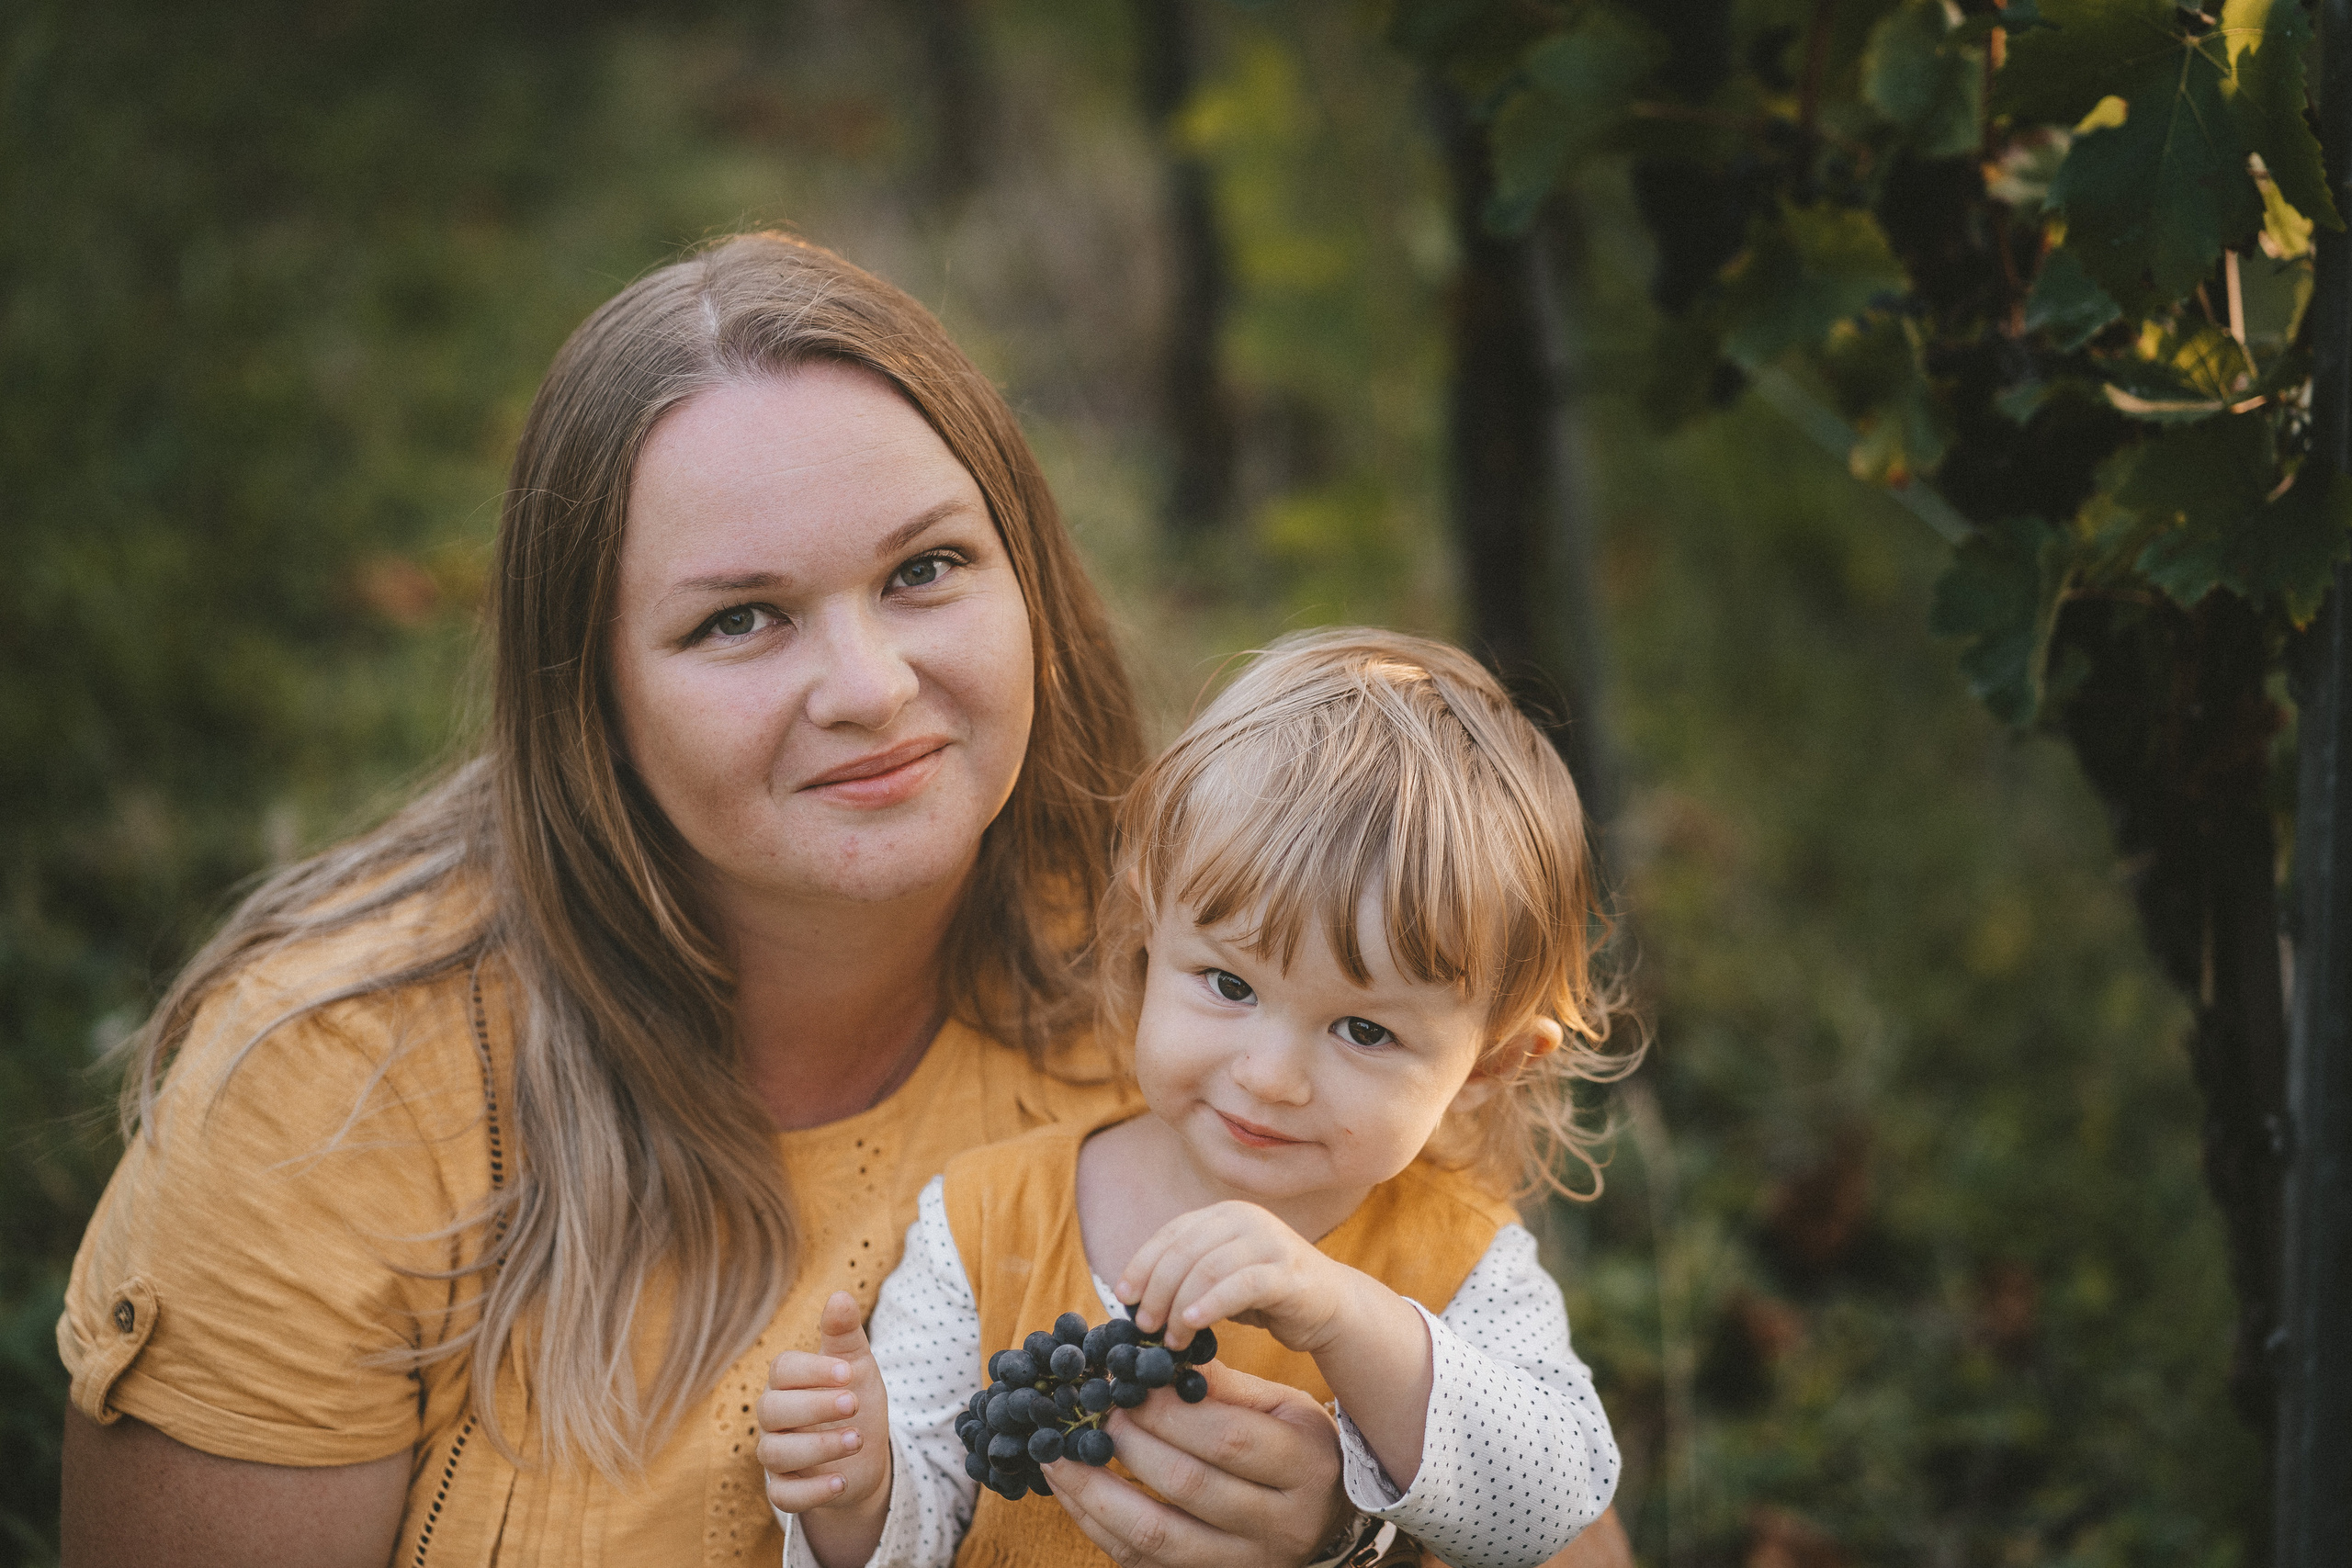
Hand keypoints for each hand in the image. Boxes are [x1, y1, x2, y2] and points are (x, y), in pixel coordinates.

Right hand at [755, 1291, 890, 1561]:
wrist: (864, 1452)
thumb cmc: (853, 1399)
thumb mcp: (856, 1365)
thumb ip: (845, 1334)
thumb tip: (840, 1295)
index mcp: (787, 1381)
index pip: (782, 1370)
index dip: (812, 1371)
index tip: (849, 1373)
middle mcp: (774, 1418)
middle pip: (771, 1410)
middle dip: (814, 1406)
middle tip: (854, 1402)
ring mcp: (776, 1455)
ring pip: (775, 1454)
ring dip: (818, 1447)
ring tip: (857, 1440)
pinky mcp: (786, 1490)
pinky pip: (784, 1496)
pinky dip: (812, 1491)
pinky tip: (842, 1481)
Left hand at [1041, 1361, 1349, 1567]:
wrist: (1325, 1520)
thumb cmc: (1296, 1448)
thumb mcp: (1282, 1407)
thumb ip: (1224, 1385)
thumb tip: (1154, 1357)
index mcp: (1305, 1466)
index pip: (1228, 1439)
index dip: (1169, 1411)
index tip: (1128, 1381)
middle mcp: (1280, 1524)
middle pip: (1188, 1484)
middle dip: (1129, 1441)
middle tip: (1092, 1408)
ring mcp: (1243, 1563)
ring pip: (1156, 1533)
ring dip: (1096, 1490)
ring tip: (1058, 1451)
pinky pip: (1139, 1560)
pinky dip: (1096, 1523)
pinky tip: (1071, 1488)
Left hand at [1116, 1200, 1360, 1356]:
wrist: (1332, 1306)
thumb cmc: (1267, 1296)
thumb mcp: (1221, 1278)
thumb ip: (1186, 1277)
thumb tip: (1134, 1298)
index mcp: (1224, 1215)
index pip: (1172, 1233)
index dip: (1142, 1264)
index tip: (1122, 1297)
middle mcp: (1246, 1219)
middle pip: (1184, 1250)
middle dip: (1157, 1290)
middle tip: (1145, 1326)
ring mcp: (1270, 1242)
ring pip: (1208, 1268)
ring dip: (1180, 1306)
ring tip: (1171, 1338)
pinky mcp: (1288, 1272)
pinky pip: (1241, 1285)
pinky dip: (1212, 1304)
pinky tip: (1193, 1325)